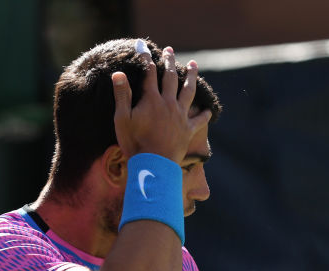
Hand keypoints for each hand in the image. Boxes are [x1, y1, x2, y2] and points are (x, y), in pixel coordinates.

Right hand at [111, 46, 210, 162]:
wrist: (154, 166)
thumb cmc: (135, 143)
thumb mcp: (122, 119)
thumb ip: (122, 95)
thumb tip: (118, 73)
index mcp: (152, 99)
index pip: (149, 73)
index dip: (145, 58)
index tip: (142, 46)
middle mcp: (168, 104)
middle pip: (170, 78)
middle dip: (169, 62)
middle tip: (169, 50)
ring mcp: (180, 116)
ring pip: (188, 92)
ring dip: (191, 77)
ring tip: (193, 65)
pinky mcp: (188, 131)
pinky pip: (199, 120)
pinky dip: (204, 114)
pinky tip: (209, 109)